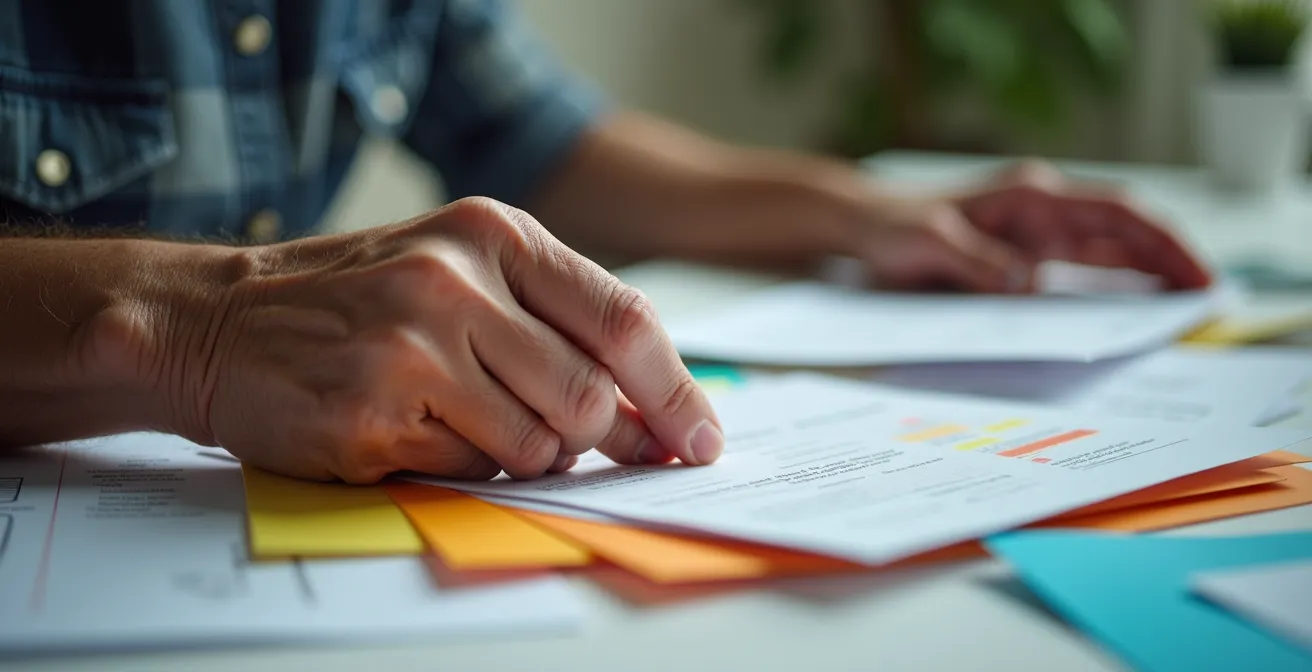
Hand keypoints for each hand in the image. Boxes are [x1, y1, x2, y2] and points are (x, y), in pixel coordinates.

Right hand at [179, 198, 722, 482]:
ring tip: (466, 419)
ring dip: (522, 454)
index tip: (699, 438)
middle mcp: (455, 281)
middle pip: (589, 397)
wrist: (218, 319)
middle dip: (600, 439)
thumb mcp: (461, 270)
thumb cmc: (359, 299)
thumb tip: (651, 409)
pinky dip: (460, 468)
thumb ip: (556, 324)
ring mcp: (409, 348)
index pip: (623, 320)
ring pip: (536, 445)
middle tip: (587, 446)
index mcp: (494, 235)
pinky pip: (468, 473)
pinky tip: (414, 430)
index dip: (676, 390)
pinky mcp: (369, 415)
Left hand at [852, 161, 1212, 292]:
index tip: (1194, 271)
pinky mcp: (1021, 256)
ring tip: (1183, 308)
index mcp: (1030, 198)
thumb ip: (979, 263)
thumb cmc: (894, 227)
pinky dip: (1106, 286)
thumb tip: (1031, 286)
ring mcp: (1034, 234)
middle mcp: (1041, 211)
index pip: (1115, 213)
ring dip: (1145, 274)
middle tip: (1206, 297)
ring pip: (1106, 251)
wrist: (864, 225)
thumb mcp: (929, 244)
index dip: (1160, 241)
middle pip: (1124, 231)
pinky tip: (1128, 311)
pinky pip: (1075, 270)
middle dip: (1168, 259)